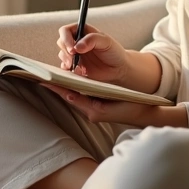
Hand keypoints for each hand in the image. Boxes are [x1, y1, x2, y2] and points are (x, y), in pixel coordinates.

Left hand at [41, 84, 158, 125]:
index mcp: (92, 111)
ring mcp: (94, 109)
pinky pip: (82, 96)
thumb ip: (87, 101)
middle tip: (42, 74)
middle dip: (57, 85)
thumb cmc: (131, 107)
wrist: (146, 114)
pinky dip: (74, 88)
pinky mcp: (98, 106)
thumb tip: (68, 95)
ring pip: (74, 95)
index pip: (69, 96)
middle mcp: (90, 111)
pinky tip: (68, 79)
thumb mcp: (110, 105)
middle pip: (69, 95)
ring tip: (51, 75)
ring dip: (64, 86)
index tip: (43, 79)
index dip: (56, 88)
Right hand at [56, 23, 129, 86]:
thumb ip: (92, 39)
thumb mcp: (106, 41)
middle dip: (66, 52)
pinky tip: (80, 72)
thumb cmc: (114, 52)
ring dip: (68, 62)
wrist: (119, 70)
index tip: (72, 49)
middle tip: (75, 60)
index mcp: (82, 32)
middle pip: (61, 43)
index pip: (66, 30)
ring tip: (81, 68)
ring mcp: (75, 55)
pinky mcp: (75, 66)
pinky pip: (65, 67)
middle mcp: (76, 42)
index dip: (66, 39)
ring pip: (62, 55)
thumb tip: (77, 46)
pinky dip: (69, 70)